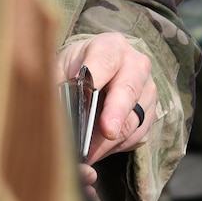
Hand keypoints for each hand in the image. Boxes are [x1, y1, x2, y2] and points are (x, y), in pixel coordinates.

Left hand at [59, 34, 157, 170]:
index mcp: (111, 47)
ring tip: (88, 154)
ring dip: (111, 140)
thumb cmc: (77, 68)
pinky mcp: (150, 113)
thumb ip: (56, 85)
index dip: (96, 77)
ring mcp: (147, 90)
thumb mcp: (61, 68)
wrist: (99, 72)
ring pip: (134, 118)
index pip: (106, 60)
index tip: (86, 94)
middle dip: (115, 113)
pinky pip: (138, 135)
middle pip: (128, 89)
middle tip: (106, 131)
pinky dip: (117, 147)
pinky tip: (98, 150)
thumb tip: (51, 110)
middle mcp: (135, 65)